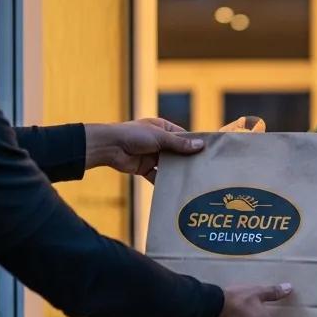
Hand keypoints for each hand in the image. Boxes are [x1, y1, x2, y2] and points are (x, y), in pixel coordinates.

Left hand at [84, 118, 203, 181]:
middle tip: (202, 170)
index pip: (182, 136)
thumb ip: (179, 144)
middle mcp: (158, 141)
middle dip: (186, 161)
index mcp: (162, 128)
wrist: (110, 147)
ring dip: (176, 172)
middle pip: (177, 152)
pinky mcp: (144, 168)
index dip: (193, 144)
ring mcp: (151, 155)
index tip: (206, 153)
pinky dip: (163, 182)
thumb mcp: (160, 137)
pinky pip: (157, 176)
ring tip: (192, 181)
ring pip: (168, 165)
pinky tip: (174, 188)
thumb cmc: (134, 135)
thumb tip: (200, 146)